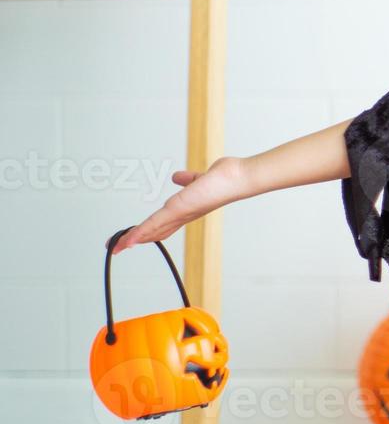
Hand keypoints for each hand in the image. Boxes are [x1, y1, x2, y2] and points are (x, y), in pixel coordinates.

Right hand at [110, 156, 250, 254]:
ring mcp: (180, 214)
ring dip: (132, 239)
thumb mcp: (199, 179)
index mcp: (186, 210)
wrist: (236, 179)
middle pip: (155, 232)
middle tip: (118, 246)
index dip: (148, 231)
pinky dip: (140, 233)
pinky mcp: (178, 209)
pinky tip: (129, 241)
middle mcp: (182, 215)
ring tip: (117, 246)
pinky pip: (154, 223)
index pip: (163, 224)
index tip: (134, 236)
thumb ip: (188, 180)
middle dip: (136, 239)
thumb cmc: (224, 179)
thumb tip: (177, 177)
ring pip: (151, 230)